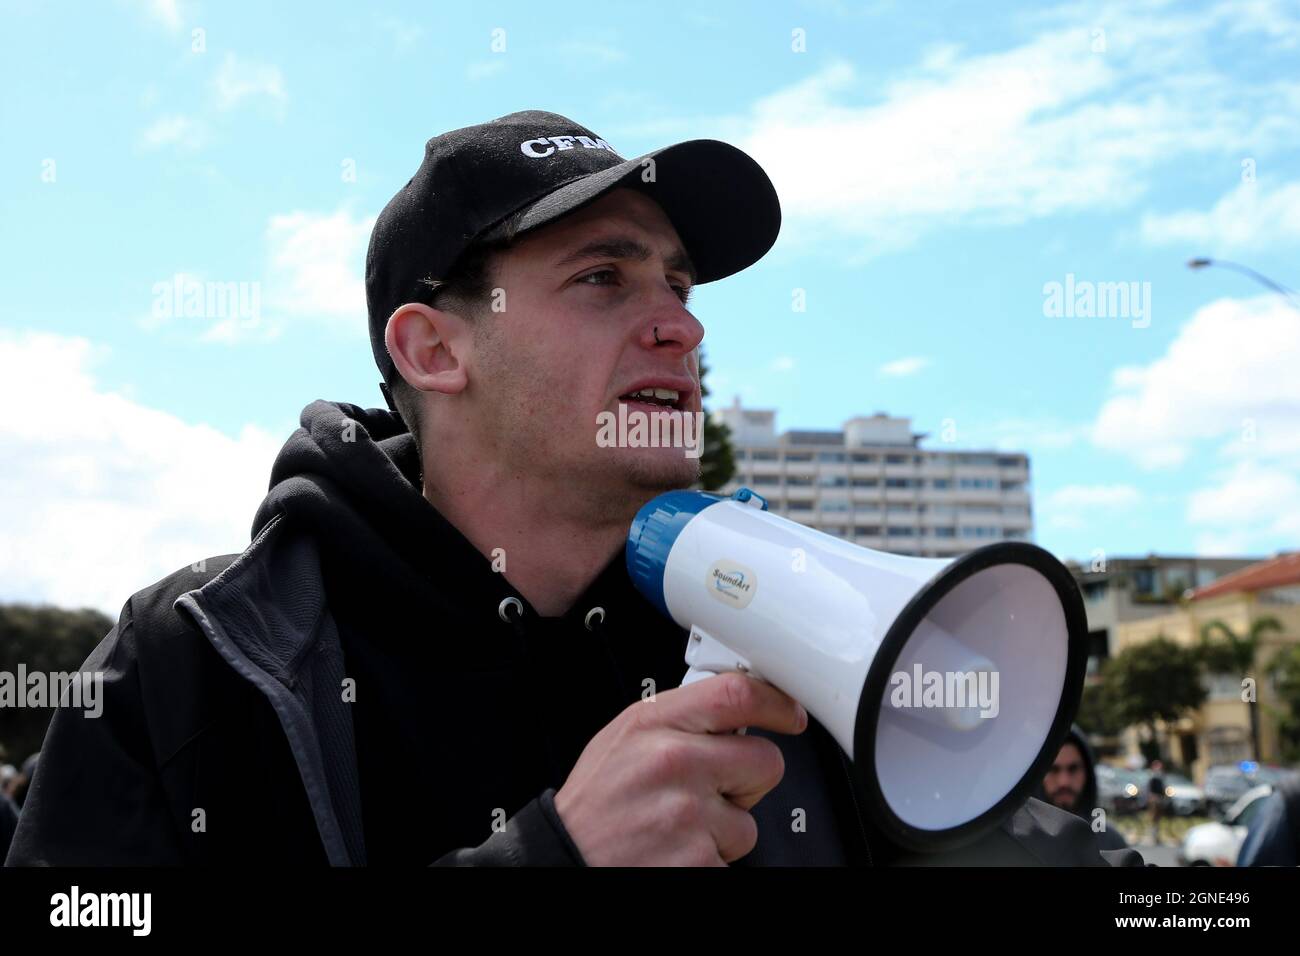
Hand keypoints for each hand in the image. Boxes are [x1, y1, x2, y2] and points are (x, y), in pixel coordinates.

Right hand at [553, 671, 807, 865]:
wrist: (565, 858)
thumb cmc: (595, 805)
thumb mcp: (624, 738)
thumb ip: (677, 718)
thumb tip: (732, 709)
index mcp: (653, 724)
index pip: (736, 694)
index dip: (776, 703)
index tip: (789, 714)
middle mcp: (674, 763)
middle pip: (765, 760)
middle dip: (748, 781)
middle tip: (712, 791)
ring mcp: (688, 815)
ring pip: (750, 820)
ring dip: (724, 830)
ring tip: (680, 828)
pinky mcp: (698, 862)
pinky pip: (734, 859)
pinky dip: (711, 860)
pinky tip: (678, 851)